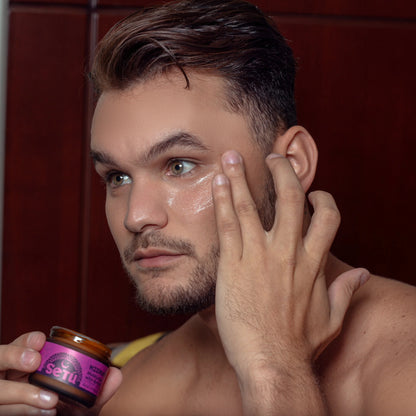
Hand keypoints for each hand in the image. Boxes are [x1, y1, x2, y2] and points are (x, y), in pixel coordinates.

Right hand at [0, 332, 121, 415]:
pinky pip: (2, 410)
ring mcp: (1, 399)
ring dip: (20, 392)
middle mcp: (7, 380)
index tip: (41, 339)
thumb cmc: (66, 413)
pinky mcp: (1, 412)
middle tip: (35, 359)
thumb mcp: (82, 403)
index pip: (18, 346)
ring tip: (51, 400)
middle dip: (13, 355)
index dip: (26, 341)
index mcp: (23, 370)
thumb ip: (98, 391)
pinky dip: (23, 410)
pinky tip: (45, 412)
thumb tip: (115, 375)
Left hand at [212, 151, 368, 412]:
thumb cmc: (299, 344)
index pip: (327, 218)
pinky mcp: (232, 265)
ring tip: (232, 157)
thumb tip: (361, 273)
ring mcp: (258, 256)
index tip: (314, 192)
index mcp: (313, 263)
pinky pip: (227, 225)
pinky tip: (218, 184)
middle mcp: (288, 253)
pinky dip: (222, 201)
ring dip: (241, 178)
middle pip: (290, 199)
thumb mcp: (331, 318)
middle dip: (282, 171)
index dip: (323, 199)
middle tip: (273, 157)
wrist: (270, 362)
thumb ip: (345, 291)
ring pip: (250, 206)